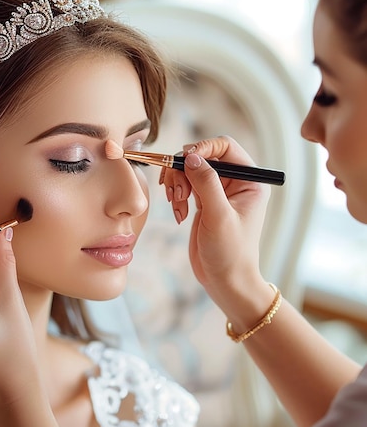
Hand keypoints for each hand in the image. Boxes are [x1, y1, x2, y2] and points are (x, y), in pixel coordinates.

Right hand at [160, 136, 269, 298]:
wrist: (225, 280)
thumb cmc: (230, 253)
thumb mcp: (218, 216)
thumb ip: (206, 183)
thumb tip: (190, 156)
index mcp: (250, 180)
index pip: (225, 146)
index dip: (202, 148)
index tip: (183, 162)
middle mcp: (235, 182)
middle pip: (202, 156)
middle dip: (184, 171)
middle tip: (177, 193)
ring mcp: (218, 191)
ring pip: (189, 170)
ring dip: (177, 184)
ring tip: (177, 207)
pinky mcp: (204, 202)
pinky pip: (184, 185)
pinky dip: (176, 196)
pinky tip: (179, 214)